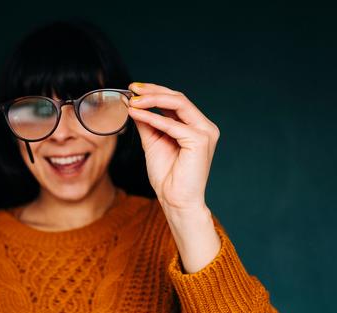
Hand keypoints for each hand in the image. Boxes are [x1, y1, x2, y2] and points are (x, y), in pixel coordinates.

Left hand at [128, 82, 220, 272]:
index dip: (154, 91)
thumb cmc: (167, 176)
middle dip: (152, 91)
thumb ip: (147, 123)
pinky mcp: (199, 140)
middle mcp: (204, 126)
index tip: (133, 88)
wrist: (175, 200)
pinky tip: (137, 115)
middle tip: (132, 89)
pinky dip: (153, 118)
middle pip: (178, 97)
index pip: (175, 100)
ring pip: (178, 103)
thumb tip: (133, 104)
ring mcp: (205, 132)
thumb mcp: (153, 142)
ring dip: (152, 100)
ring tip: (133, 101)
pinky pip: (172, 124)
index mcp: (195, 125)